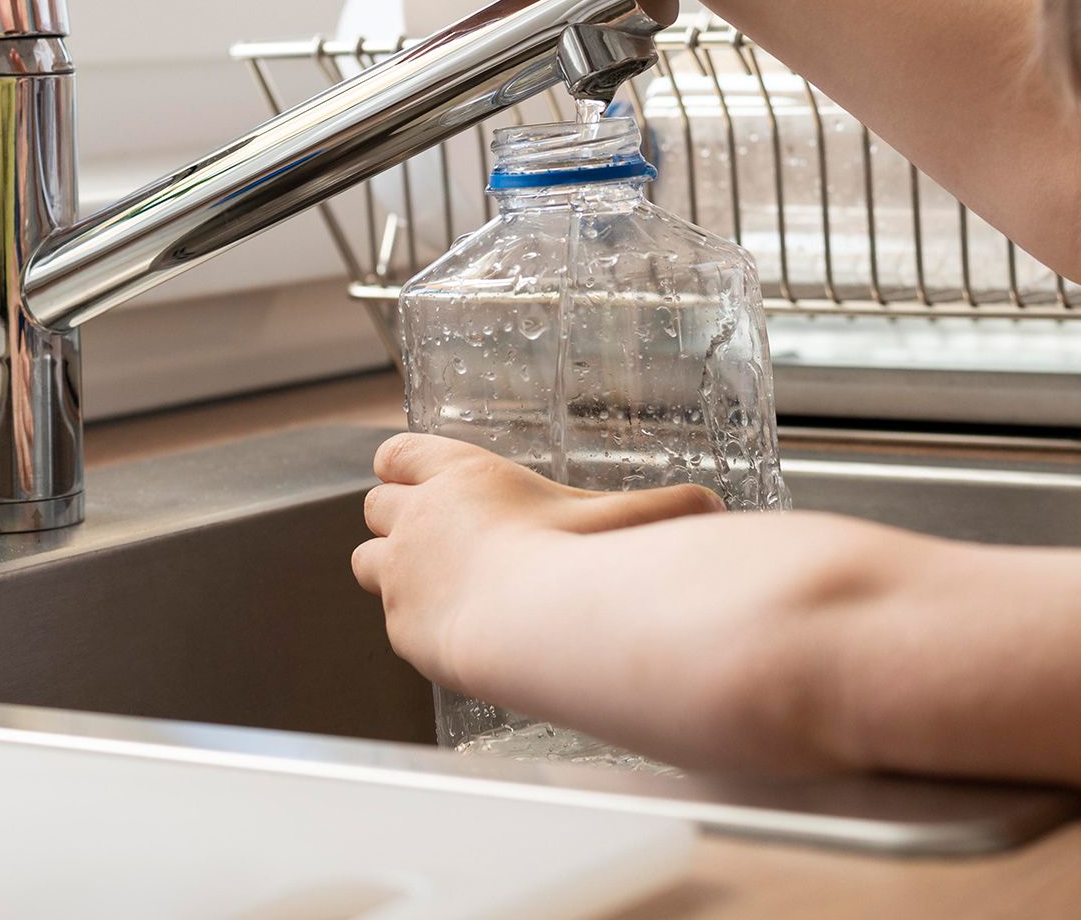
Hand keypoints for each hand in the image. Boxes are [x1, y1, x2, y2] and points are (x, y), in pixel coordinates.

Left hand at [350, 432, 722, 692]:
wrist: (534, 627)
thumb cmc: (576, 560)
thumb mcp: (625, 517)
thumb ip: (667, 507)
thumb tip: (715, 507)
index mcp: (460, 474)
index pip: (398, 452)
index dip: (405, 464)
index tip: (418, 476)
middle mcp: (417, 518)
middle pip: (373, 503)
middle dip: (396, 515)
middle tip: (432, 533)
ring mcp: (401, 574)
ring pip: (366, 559)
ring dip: (390, 565)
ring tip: (432, 580)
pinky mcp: (400, 626)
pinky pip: (392, 617)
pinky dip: (414, 619)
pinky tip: (453, 627)